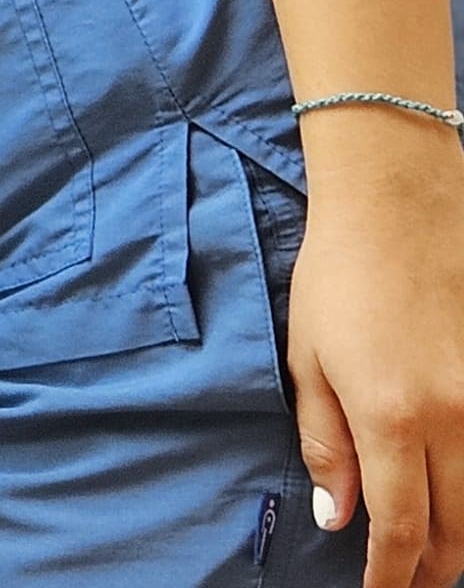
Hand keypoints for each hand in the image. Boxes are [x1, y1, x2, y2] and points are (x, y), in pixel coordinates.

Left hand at [288, 122, 463, 587]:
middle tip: (408, 582)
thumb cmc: (340, 278)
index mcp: (391, 417)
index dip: (391, 573)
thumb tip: (338, 518)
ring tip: (438, 558)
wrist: (400, 207)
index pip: (399, 528)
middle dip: (432, 569)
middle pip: (457, 531)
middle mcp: (454, 421)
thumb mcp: (309, 360)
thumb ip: (326, 445)